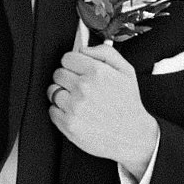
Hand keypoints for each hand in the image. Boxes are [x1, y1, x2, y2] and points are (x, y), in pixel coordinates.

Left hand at [48, 43, 157, 177]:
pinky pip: (52, 110)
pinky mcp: (68, 124)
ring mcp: (74, 107)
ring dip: (62, 94)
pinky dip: (60, 111)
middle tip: (80, 87)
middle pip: (58, 73)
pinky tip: (76, 113)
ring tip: (78, 101)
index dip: (73, 64)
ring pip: (52, 91)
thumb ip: (105, 53)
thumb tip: (83, 48)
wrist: (132, 135)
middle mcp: (83, 88)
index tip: (79, 71)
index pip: (67, 58)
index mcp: (96, 72)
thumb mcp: (126, 71)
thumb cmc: (128, 103)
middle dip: (67, 78)